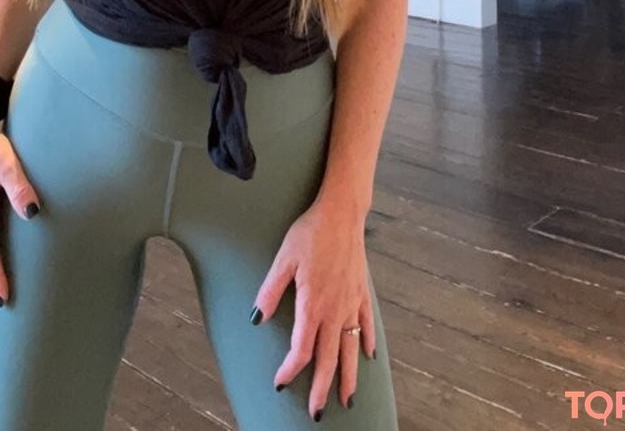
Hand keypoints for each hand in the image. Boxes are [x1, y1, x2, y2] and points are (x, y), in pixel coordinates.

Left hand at [251, 194, 375, 418]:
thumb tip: (256, 319)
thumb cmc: (310, 233)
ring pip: (351, 349)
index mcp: (313, 304)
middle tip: (317, 413)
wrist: (342, 212)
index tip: (280, 382)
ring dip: (349, 376)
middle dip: (322, 388)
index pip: (301, 349)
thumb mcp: (283, 258)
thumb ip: (270, 291)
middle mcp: (335, 310)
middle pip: (328, 358)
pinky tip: (368, 356)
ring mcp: (351, 302)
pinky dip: (367, 342)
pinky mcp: (362, 291)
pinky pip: (366, 324)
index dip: (290, 369)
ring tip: (347, 400)